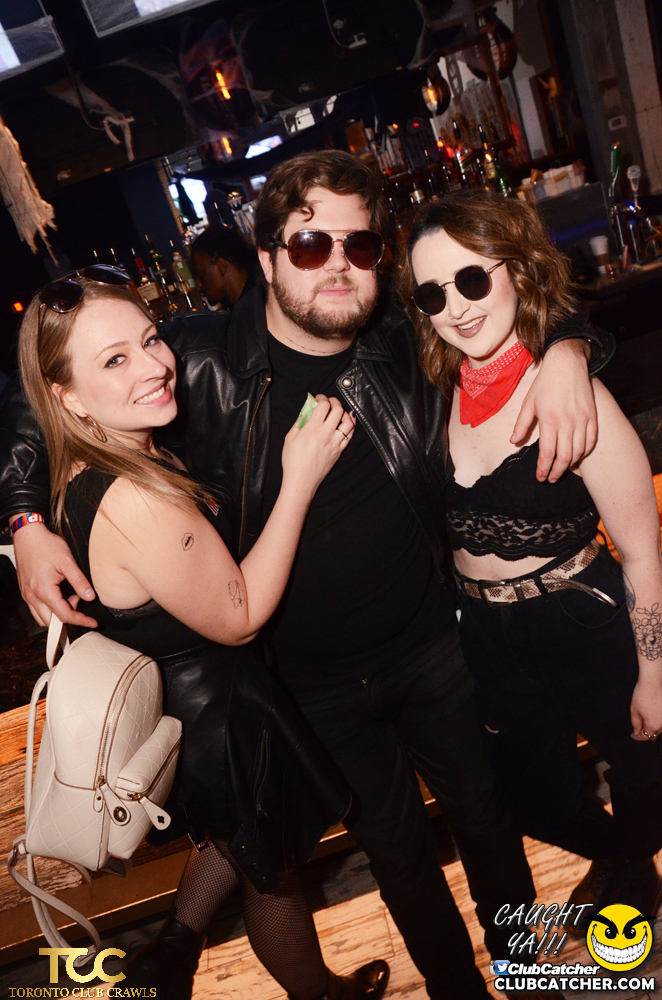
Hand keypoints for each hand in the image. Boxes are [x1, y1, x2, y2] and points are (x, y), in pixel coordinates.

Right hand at [12, 520, 97, 626]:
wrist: (28, 536)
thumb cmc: (46, 546)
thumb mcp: (67, 562)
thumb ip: (79, 582)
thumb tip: (90, 597)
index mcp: (44, 591)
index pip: (64, 615)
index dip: (81, 620)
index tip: (92, 622)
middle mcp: (32, 597)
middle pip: (52, 622)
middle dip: (69, 616)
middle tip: (79, 600)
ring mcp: (27, 595)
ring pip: (42, 618)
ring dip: (58, 613)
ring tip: (69, 596)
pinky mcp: (26, 591)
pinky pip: (37, 609)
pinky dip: (50, 608)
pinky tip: (59, 594)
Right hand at [282, 395, 355, 495]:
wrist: (301, 481)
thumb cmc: (292, 461)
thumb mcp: (289, 438)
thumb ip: (299, 422)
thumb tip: (306, 411)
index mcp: (312, 429)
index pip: (324, 405)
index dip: (322, 398)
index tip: (319, 398)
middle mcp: (326, 434)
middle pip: (338, 410)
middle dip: (334, 401)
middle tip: (329, 401)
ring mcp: (335, 443)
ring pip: (348, 422)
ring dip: (345, 413)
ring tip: (339, 411)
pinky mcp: (339, 451)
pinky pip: (350, 435)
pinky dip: (350, 426)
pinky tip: (347, 422)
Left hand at [511, 340, 596, 482]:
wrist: (567, 363)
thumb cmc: (545, 383)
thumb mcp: (528, 403)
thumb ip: (521, 424)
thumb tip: (513, 442)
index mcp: (549, 420)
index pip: (547, 453)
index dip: (544, 469)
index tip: (540, 477)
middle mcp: (568, 422)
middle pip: (564, 457)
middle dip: (557, 472)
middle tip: (551, 479)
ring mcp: (582, 420)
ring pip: (579, 451)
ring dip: (570, 465)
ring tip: (562, 470)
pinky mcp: (592, 416)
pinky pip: (591, 441)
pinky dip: (584, 452)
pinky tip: (577, 457)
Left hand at [630, 672, 661, 740]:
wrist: (653, 681)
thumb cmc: (643, 693)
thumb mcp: (635, 710)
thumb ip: (636, 723)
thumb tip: (637, 732)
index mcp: (653, 725)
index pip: (645, 736)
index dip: (638, 737)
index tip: (633, 735)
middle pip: (654, 733)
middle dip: (646, 732)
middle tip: (638, 728)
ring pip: (660, 728)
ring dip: (654, 726)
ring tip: (646, 720)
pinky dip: (658, 720)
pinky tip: (653, 714)